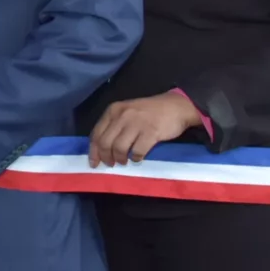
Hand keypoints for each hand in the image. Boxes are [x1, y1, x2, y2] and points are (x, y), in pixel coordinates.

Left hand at [87, 91, 204, 167]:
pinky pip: (137, 151)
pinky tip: (138, 157)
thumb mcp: (127, 112)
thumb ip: (114, 125)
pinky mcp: (150, 132)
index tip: (94, 163)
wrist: (176, 106)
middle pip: (105, 143)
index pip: (96, 134)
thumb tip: (101, 149)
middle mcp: (122, 115)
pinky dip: (136, 158)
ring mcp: (136, 123)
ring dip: (120, 159)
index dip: (93, 152)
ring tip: (125, 161)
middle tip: (111, 164)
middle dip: (106, 157)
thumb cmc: (149, 112)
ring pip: (119, 148)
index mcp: (113, 110)